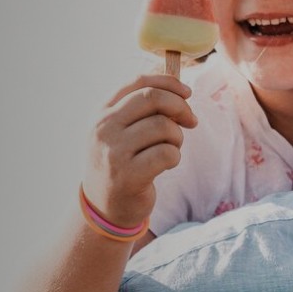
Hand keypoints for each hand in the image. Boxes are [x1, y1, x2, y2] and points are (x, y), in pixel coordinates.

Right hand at [82, 73, 196, 227]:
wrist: (104, 208)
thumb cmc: (121, 164)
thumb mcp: (119, 132)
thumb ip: (141, 109)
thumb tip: (178, 89)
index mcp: (102, 112)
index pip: (139, 83)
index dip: (169, 83)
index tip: (187, 93)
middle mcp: (104, 128)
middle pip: (153, 98)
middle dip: (180, 106)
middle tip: (190, 121)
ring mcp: (114, 152)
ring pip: (163, 126)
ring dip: (177, 137)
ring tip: (171, 148)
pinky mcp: (128, 175)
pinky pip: (167, 153)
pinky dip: (175, 157)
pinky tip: (167, 164)